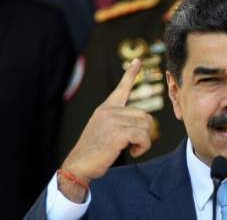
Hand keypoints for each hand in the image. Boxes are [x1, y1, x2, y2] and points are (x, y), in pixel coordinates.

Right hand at [61, 58, 154, 185]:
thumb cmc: (94, 152)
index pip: (121, 88)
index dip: (131, 74)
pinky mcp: (117, 133)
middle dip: (144, 132)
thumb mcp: (105, 131)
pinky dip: (143, 147)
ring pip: (146, 126)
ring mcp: (112, 120)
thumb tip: (144, 123)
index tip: (137, 61)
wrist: (78, 166)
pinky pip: (144, 136)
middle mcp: (109, 111)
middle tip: (134, 143)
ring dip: (143, 141)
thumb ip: (120, 121)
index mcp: (105, 108)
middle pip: (145, 115)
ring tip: (131, 148)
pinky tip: (133, 152)